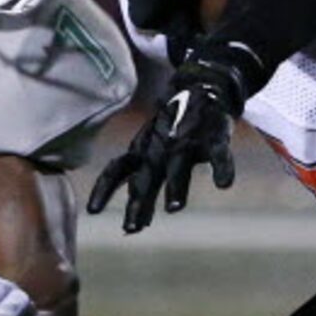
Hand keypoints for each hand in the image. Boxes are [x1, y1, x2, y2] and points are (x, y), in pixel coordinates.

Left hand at [84, 45, 253, 233]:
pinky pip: (219, 154)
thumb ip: (142, 185)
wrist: (202, 88)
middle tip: (131, 228)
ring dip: (175, 188)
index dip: (104, 189)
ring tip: (173, 209)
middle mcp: (161, 147)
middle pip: (147, 176)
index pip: (117, 169)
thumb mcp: (149, 152)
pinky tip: (223, 184)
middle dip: (139, 202)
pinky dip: (221, 168)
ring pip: (179, 166)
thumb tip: (133, 227)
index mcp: (143, 151)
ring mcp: (188, 141)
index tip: (92, 211)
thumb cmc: (171, 129)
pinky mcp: (215, 136)